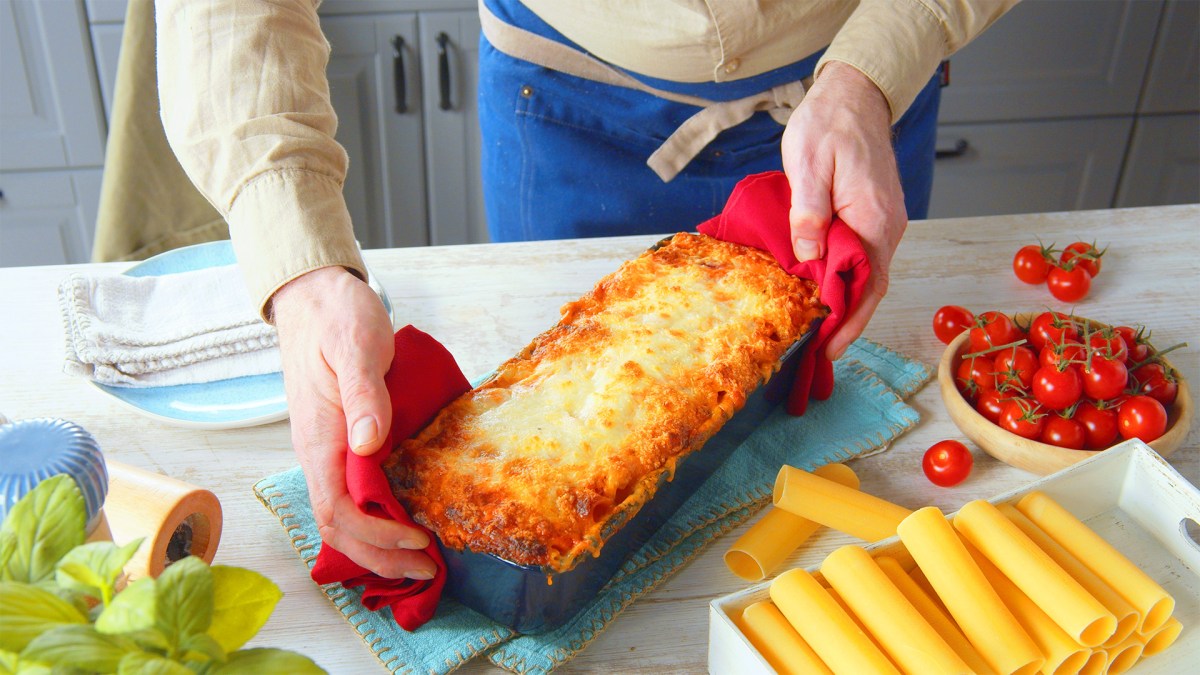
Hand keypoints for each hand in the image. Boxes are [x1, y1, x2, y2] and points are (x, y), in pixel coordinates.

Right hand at [271, 266, 435, 579]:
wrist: (315, 298)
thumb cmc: (337, 318)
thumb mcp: (356, 347)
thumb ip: (364, 395)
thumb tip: (368, 445)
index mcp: (319, 438)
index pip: (338, 509)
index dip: (376, 535)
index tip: (418, 541)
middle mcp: (318, 452)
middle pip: (338, 526)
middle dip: (380, 555)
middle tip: (428, 569)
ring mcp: (326, 450)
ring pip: (343, 515)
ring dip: (378, 543)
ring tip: (421, 558)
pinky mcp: (338, 443)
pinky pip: (351, 494)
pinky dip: (376, 519)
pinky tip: (404, 521)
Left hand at [781, 61, 906, 359]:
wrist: (854, 94)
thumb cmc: (829, 125)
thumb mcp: (808, 165)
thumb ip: (808, 213)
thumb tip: (807, 256)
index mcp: (875, 220)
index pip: (868, 286)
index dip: (850, 322)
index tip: (829, 348)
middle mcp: (887, 226)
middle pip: (870, 288)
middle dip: (846, 323)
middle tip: (816, 351)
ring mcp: (883, 221)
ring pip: (866, 273)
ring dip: (844, 302)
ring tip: (816, 328)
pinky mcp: (873, 215)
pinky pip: (861, 256)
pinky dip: (843, 278)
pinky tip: (821, 289)